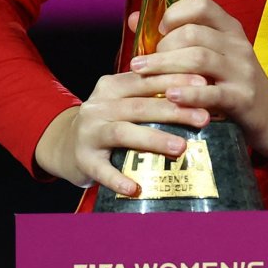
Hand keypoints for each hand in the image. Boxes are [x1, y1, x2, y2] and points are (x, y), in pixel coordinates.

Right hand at [33, 67, 211, 195]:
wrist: (64, 145)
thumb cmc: (107, 122)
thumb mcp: (122, 101)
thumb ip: (150, 95)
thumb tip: (199, 94)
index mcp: (111, 86)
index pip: (146, 79)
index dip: (175, 80)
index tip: (203, 84)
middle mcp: (98, 106)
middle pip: (140, 105)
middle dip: (174, 110)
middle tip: (203, 117)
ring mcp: (88, 132)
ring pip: (123, 132)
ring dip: (153, 139)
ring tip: (180, 147)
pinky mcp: (83, 159)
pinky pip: (102, 170)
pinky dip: (118, 179)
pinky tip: (136, 188)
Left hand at [129, 0, 267, 159]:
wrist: (267, 114)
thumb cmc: (228, 80)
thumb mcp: (210, 53)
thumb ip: (175, 35)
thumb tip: (134, 19)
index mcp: (229, 28)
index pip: (202, 4)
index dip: (175, 13)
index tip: (158, 31)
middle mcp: (237, 44)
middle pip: (194, 33)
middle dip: (162, 46)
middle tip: (143, 63)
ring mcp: (241, 70)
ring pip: (199, 58)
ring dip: (166, 66)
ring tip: (143, 75)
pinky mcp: (242, 97)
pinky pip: (212, 92)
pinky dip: (189, 93)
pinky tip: (171, 96)